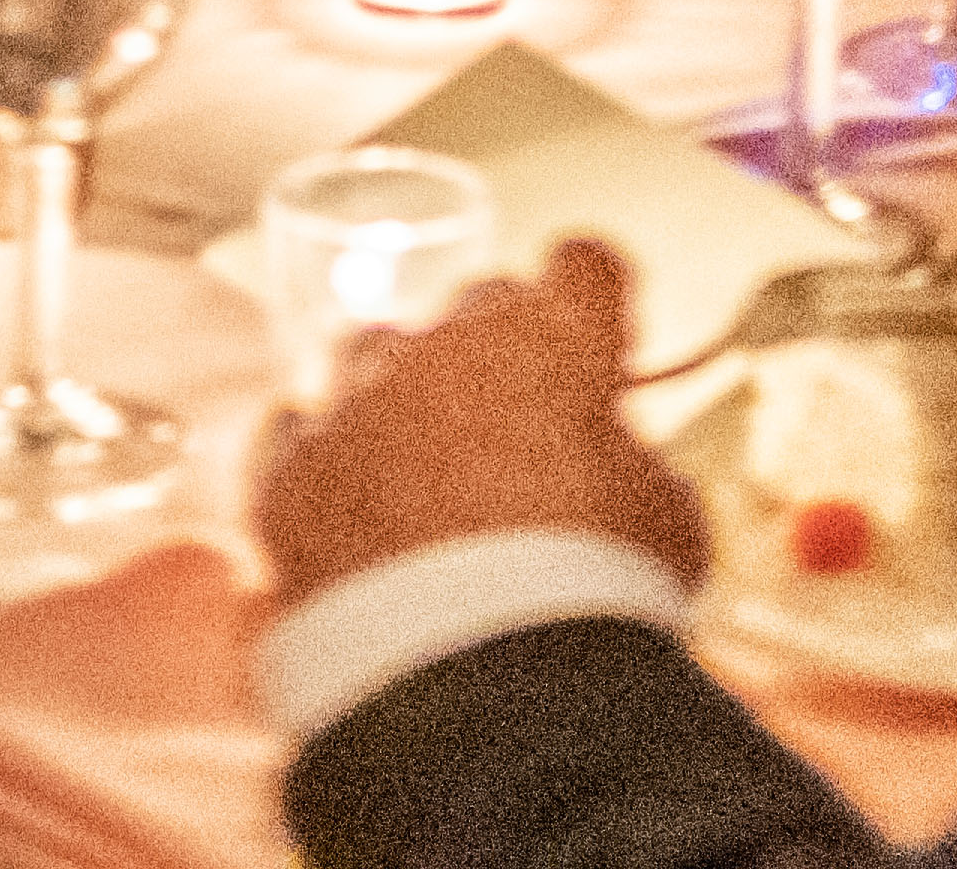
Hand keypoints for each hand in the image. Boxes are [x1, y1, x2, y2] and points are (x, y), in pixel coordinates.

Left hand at [251, 234, 706, 601]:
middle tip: (523, 430)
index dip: (596, 309)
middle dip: (503, 352)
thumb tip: (615, 465)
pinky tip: (357, 508)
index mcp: (554, 336)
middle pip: (477, 304)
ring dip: (404, 388)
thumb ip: (638, 463)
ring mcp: (357, 403)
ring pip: (373, 348)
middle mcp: (445, 345)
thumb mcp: (666, 522)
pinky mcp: (290, 475)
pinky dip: (330, 460)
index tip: (603, 357)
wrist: (476, 689)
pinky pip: (300, 434)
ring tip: (428, 463)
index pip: (582, 267)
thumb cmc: (594, 598)